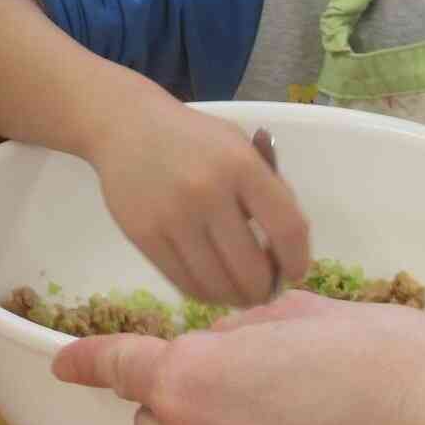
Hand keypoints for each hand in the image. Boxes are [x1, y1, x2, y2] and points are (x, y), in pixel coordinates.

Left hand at [52, 292, 424, 424]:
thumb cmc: (398, 375)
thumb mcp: (316, 315)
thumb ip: (253, 328)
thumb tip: (240, 342)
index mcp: (193, 376)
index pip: (119, 364)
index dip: (89, 358)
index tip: (66, 362)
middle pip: (159, 423)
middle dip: (193, 405)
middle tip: (268, 395)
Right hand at [85, 104, 310, 305]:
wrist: (127, 126)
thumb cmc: (194, 139)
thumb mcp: (240, 146)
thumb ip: (268, 190)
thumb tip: (287, 251)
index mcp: (241, 165)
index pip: (287, 229)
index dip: (298, 261)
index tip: (295, 272)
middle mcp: (208, 191)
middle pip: (251, 269)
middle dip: (265, 288)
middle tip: (265, 287)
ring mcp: (173, 216)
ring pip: (217, 285)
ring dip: (236, 298)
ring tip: (240, 292)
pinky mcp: (144, 235)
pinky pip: (184, 283)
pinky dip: (206, 294)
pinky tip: (213, 286)